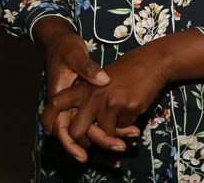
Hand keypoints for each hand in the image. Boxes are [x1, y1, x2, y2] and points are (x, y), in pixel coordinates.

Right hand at [32, 17, 137, 161]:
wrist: (64, 41)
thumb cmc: (66, 48)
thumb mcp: (75, 56)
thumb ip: (87, 69)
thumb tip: (102, 81)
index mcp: (60, 98)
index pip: (59, 128)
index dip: (70, 143)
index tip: (83, 154)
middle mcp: (68, 105)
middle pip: (79, 134)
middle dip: (98, 142)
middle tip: (119, 147)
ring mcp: (79, 104)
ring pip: (93, 128)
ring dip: (110, 134)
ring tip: (133, 133)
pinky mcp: (90, 101)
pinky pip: (101, 118)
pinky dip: (115, 123)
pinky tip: (133, 125)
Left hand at [41, 43, 169, 158]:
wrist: (154, 61)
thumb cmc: (128, 71)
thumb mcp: (100, 80)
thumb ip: (89, 99)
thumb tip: (81, 128)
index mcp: (83, 87)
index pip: (56, 104)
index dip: (49, 120)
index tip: (52, 130)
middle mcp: (92, 96)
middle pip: (76, 132)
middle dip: (85, 141)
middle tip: (96, 138)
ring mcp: (109, 103)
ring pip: (103, 134)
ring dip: (112, 132)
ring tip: (122, 117)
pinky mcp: (127, 107)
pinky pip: (122, 127)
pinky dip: (127, 124)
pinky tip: (133, 108)